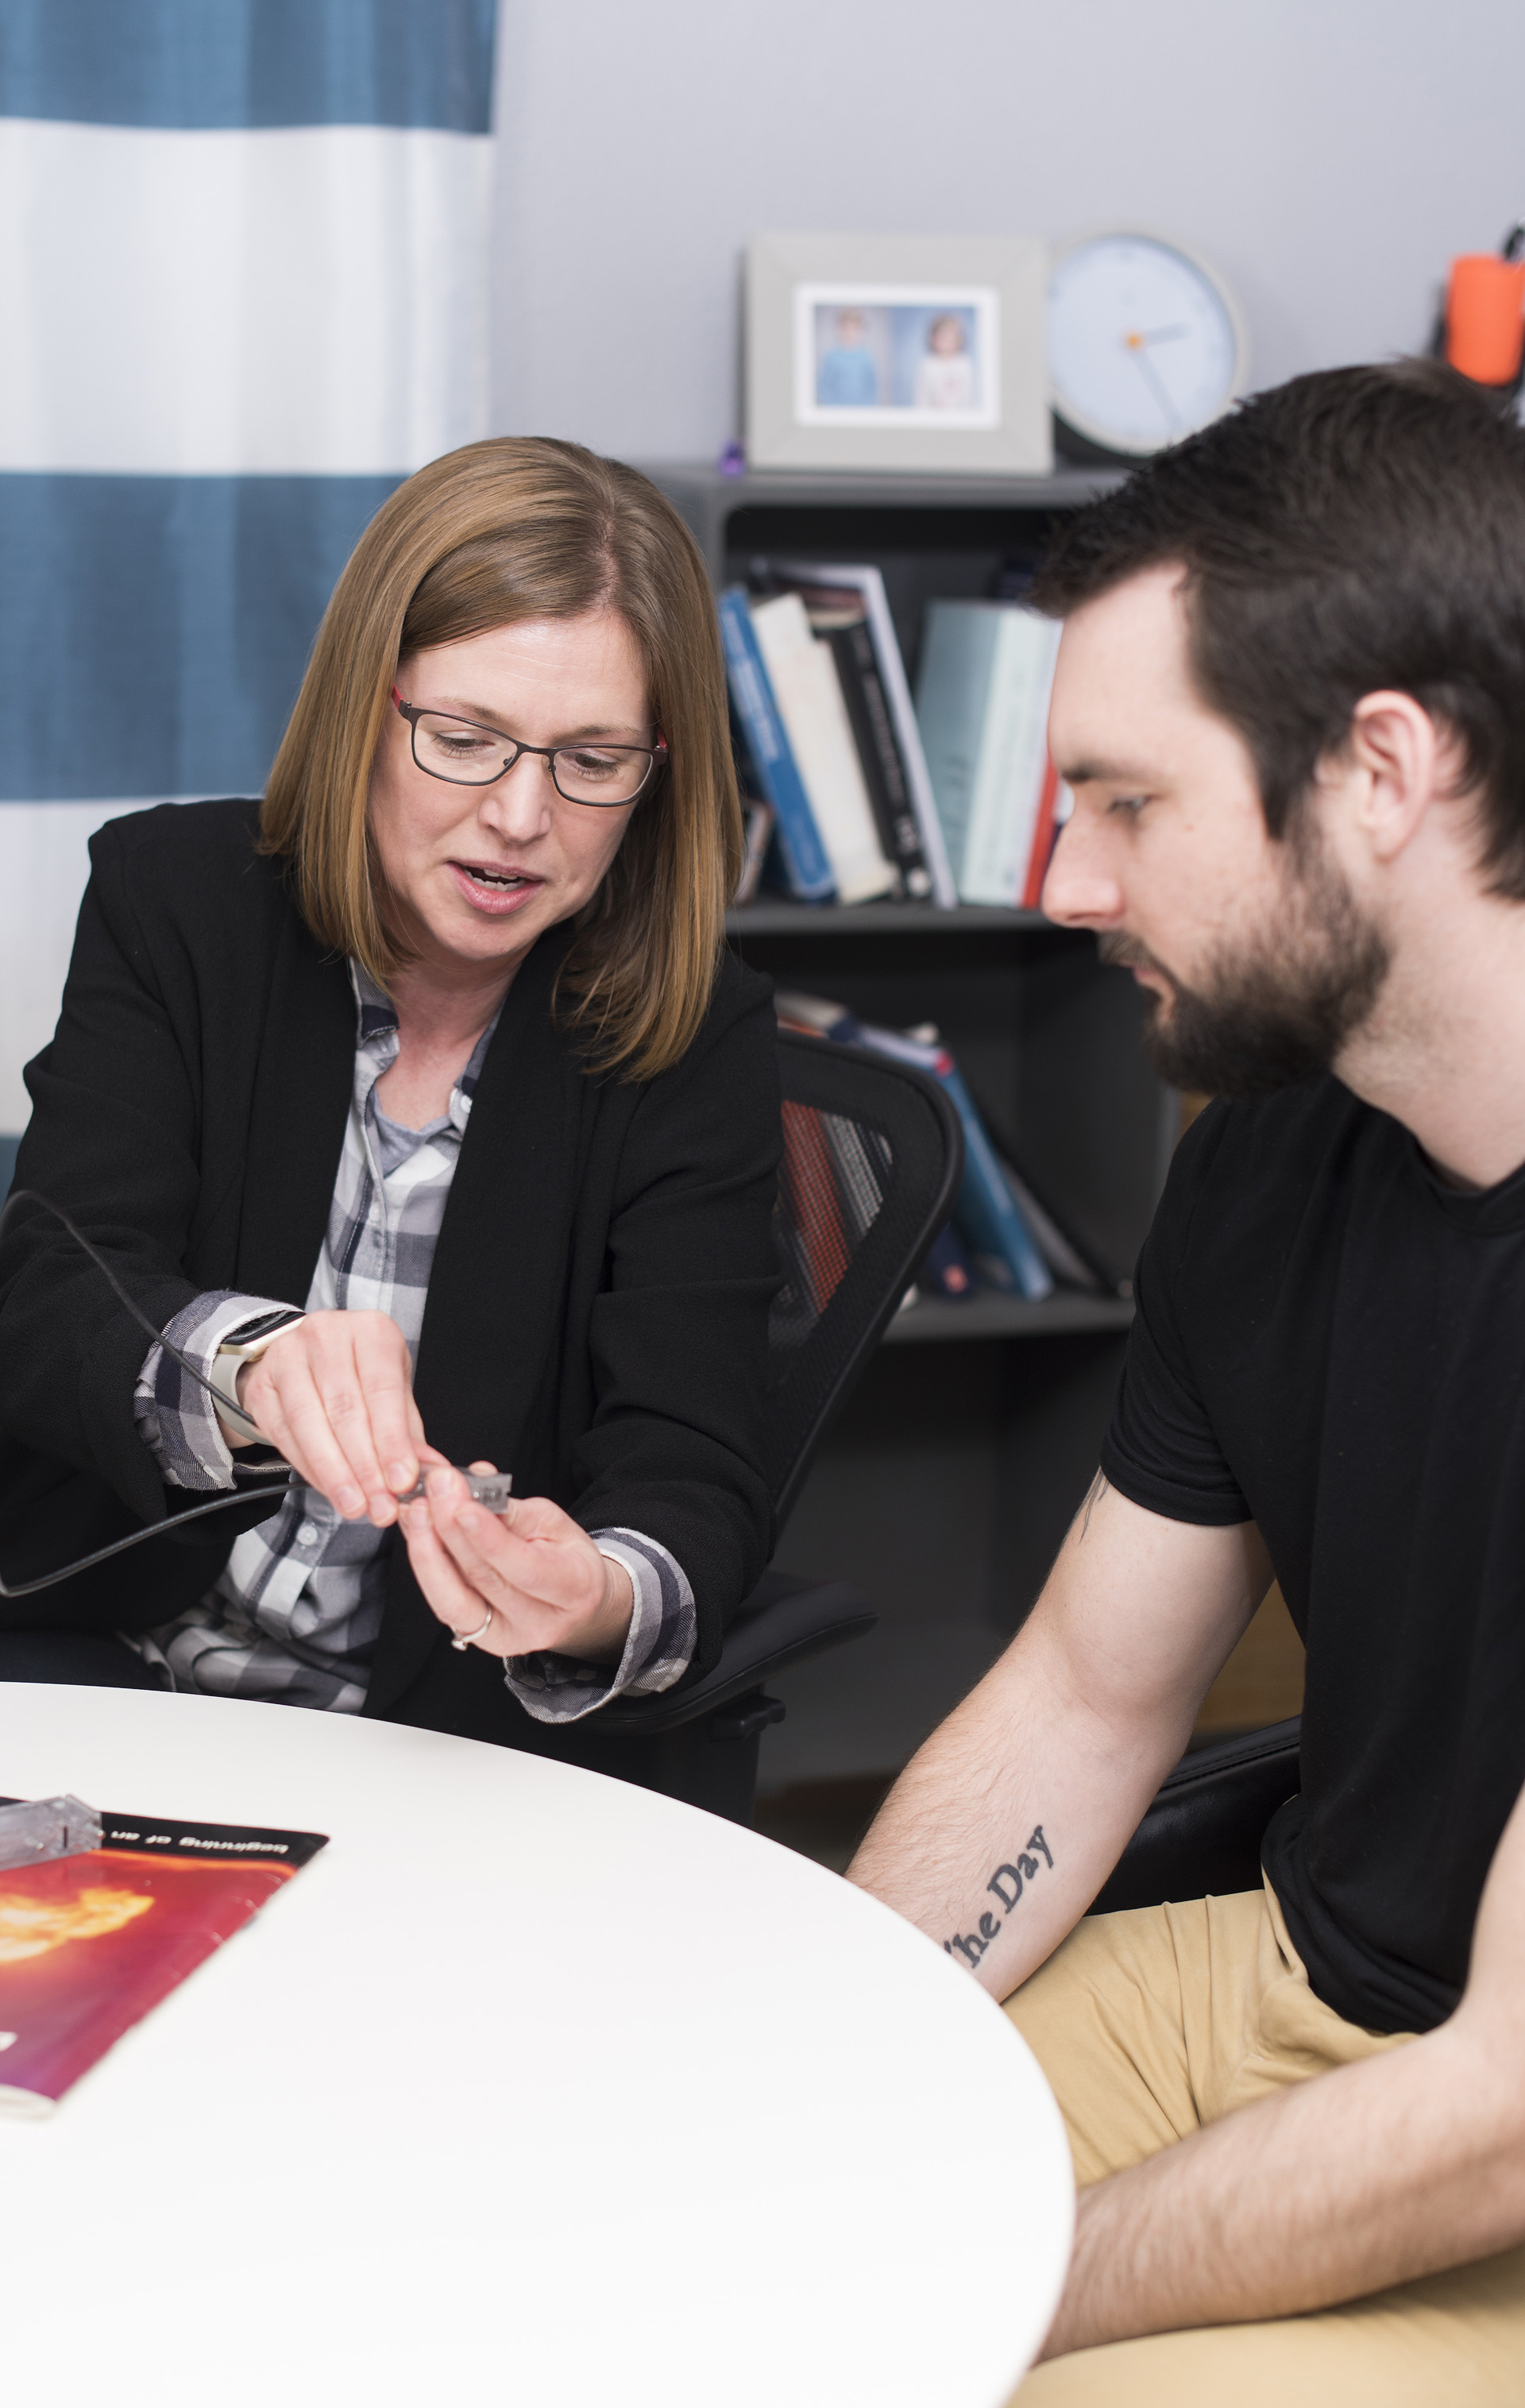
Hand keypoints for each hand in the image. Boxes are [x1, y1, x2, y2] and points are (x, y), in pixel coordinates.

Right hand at [233, 1308, 424, 1524]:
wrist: (306, 1356)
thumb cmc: (359, 1371)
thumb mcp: (393, 1388)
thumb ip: (408, 1431)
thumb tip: (430, 1472)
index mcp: (371, 1331)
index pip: (382, 1390)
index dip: (391, 1441)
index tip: (401, 1481)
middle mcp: (327, 1336)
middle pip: (345, 1410)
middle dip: (364, 1467)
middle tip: (379, 1505)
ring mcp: (288, 1357)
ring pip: (309, 1423)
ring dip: (334, 1473)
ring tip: (354, 1505)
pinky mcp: (262, 1385)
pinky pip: (284, 1433)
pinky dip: (309, 1468)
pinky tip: (328, 1489)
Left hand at [399, 1463, 635, 1662]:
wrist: (573, 1601)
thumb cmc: (567, 1557)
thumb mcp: (554, 1523)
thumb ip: (512, 1511)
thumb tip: (474, 1485)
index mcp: (573, 1590)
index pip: (526, 1567)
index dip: (489, 1538)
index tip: (462, 1505)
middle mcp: (538, 1625)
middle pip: (483, 1580)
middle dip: (450, 1530)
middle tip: (434, 1488)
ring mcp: (504, 1640)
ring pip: (452, 1600)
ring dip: (426, 1551)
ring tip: (416, 1510)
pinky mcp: (476, 1638)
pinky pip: (443, 1602)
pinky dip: (426, 1565)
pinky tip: (416, 1532)